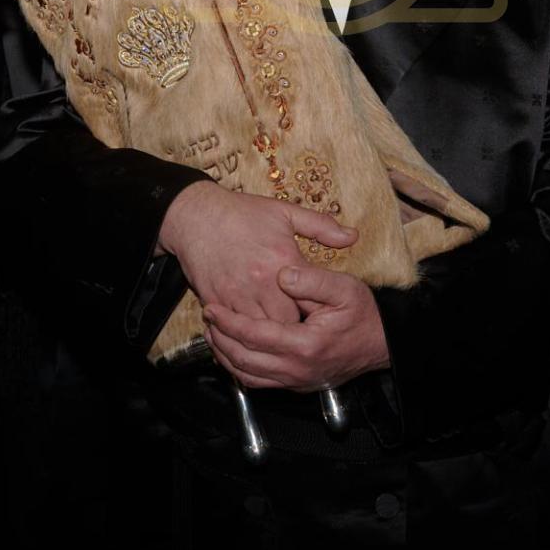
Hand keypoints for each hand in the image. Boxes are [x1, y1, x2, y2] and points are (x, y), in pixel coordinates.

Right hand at [158, 182, 357, 323]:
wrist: (196, 216)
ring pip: (261, 332)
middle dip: (296, 328)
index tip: (324, 315)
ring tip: (281, 337)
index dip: (318, 310)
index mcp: (283, 260)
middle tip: (304, 331)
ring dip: (271, 334)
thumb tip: (353, 237)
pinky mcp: (216, 302)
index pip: (310, 299)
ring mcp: (237, 294)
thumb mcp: (285, 212)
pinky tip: (253, 334)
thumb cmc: (242, 213)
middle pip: (288, 323)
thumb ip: (321, 226)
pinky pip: (233, 330)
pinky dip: (243, 334)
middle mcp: (261, 282)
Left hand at [203, 264, 390, 389]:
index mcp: (305, 344)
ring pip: (246, 375)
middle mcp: (297, 369)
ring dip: (225, 356)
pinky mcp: (296, 384)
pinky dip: (240, 369)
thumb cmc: (364, 315)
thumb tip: (282, 274)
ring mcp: (296, 381)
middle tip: (208, 318)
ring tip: (214, 334)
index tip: (213, 307)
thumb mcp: (343, 288)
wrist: (381, 343)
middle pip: (243, 359)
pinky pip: (259, 383)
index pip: (254, 335)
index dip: (229, 321)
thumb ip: (311, 280)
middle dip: (220, 338)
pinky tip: (232, 352)